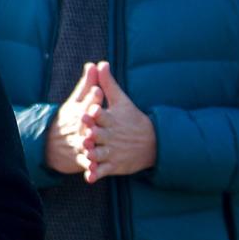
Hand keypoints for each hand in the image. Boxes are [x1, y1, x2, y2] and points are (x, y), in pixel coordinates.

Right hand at [44, 62, 104, 176]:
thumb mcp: (76, 102)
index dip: (91, 98)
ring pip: (82, 143)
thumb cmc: (68, 120)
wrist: (49, 145)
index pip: (85, 103)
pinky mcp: (79, 160)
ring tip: (90, 144)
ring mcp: (77, 144)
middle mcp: (76, 128)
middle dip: (89, 121)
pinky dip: (88, 168)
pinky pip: (84, 163)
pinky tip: (93, 170)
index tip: (98, 90)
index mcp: (76, 113)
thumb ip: (86, 85)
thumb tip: (94, 64)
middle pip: (83, 124)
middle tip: (96, 116)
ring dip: (86, 144)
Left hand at [79, 61, 156, 181]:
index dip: (97, 113)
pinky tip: (88, 177)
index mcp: (112, 119)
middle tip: (85, 134)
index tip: (90, 110)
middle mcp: (112, 136)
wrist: (153, 143)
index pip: (103, 115)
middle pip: (100, 135)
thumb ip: (108, 83)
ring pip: (100, 154)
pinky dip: (96, 174)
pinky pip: (104, 171)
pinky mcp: (113, 165)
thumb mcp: (121, 100)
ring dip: (93, 155)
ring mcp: (113, 151)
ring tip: (85, 154)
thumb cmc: (132, 118)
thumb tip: (100, 62)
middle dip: (93, 135)